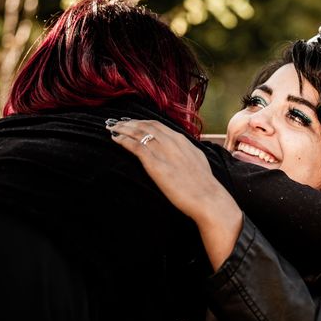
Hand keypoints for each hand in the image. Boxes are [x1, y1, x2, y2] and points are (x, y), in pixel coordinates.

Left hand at [107, 118, 242, 269]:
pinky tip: (115, 139)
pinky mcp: (155, 164)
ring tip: (112, 128)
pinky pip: (135, 146)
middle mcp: (172, 141)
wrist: (208, 198)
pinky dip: (123, 140)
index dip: (143, 123)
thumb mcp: (197, 162)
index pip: (158, 125)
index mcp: (182, 140)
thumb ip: (187, 154)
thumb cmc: (204, 186)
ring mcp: (163, 151)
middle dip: (130, 123)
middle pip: (146, 125)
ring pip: (138, 132)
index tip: (133, 123)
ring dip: (123, 128)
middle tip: (118, 123)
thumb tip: (183, 154)